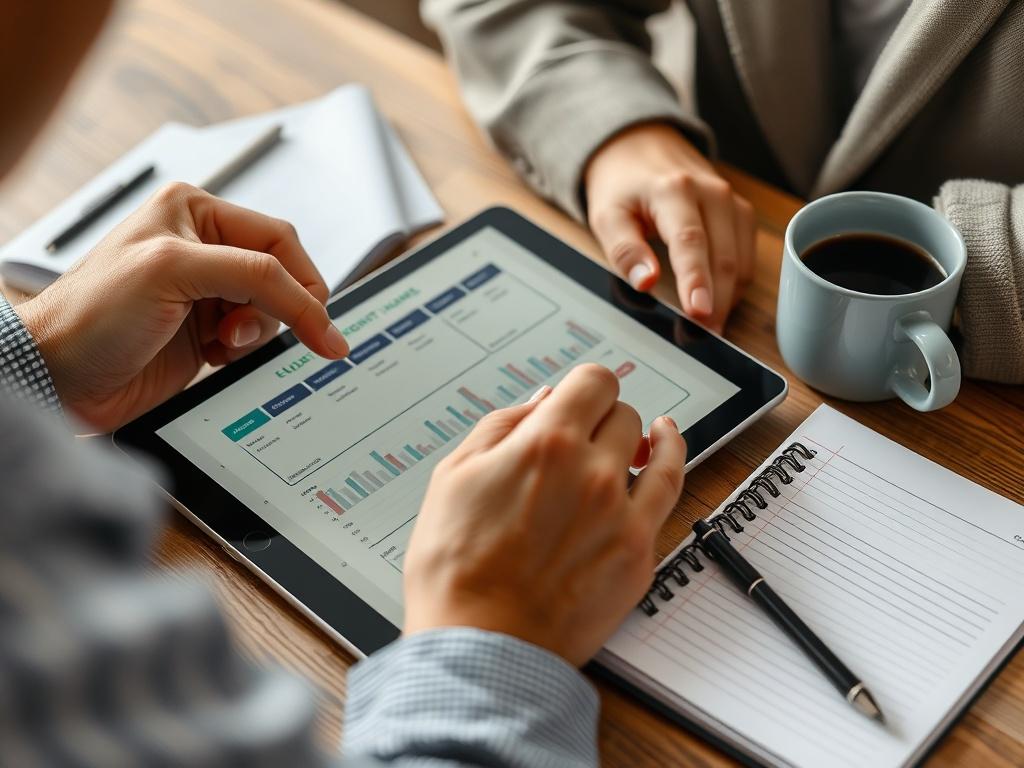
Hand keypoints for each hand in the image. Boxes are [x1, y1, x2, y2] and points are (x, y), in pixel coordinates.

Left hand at [16, 183, 348, 431]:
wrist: (56, 378)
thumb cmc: (90, 313)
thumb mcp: (175, 271)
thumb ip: (252, 275)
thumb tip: (313, 305)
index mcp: (194, 212)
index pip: (278, 239)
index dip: (304, 281)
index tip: (322, 324)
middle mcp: (204, 248)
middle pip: (281, 276)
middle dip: (277, 308)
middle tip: (252, 331)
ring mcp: (207, 293)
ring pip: (273, 311)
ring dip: (257, 333)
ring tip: (221, 343)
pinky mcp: (206, 333)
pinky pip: (255, 339)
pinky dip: (246, 352)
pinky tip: (214, 355)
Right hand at [403, 364, 685, 665]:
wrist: (480, 646)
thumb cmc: (455, 569)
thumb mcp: (453, 476)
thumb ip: (501, 426)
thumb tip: (540, 401)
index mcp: (545, 442)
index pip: (592, 381)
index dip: (581, 387)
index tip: (574, 399)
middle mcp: (592, 469)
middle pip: (618, 413)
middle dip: (597, 418)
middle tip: (577, 440)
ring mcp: (622, 511)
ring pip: (648, 446)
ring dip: (634, 436)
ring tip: (634, 436)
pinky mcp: (638, 551)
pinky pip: (671, 489)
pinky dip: (672, 457)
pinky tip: (666, 445)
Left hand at [584, 122, 755, 331]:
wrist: (640, 145)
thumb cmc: (622, 184)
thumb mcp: (606, 215)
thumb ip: (624, 250)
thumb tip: (647, 283)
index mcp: (674, 190)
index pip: (690, 240)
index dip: (697, 280)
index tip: (699, 313)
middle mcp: (711, 193)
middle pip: (723, 256)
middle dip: (716, 301)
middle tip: (702, 336)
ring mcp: (731, 202)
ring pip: (741, 259)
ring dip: (728, 297)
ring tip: (708, 328)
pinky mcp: (740, 212)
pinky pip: (746, 254)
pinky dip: (735, 282)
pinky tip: (719, 302)